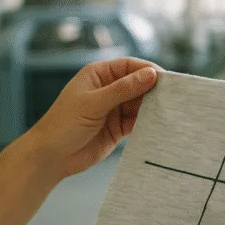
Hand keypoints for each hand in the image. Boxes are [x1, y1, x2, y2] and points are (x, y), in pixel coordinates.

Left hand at [27, 58, 160, 180]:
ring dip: (153, 107)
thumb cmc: (64, 124)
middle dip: (154, 89)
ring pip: (141, 103)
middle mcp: (108, 89)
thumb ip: (123, 89)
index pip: (130, 66)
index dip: (148, 70)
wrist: (51, 157)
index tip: (166, 80)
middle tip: (173, 97)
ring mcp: (114, 109)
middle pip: (139, 84)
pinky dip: (148, 122)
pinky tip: (159, 125)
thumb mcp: (94, 103)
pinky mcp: (118, 128)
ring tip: (169, 112)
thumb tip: (151, 74)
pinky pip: (138, 121)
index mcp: (99, 74)